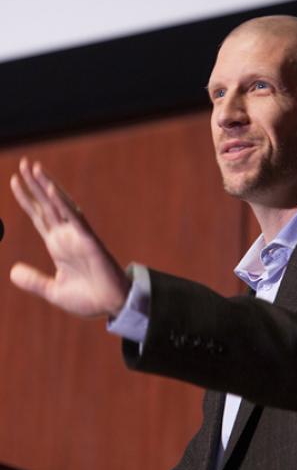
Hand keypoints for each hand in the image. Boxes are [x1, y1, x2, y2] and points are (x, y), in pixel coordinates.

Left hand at [10, 158, 130, 317]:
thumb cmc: (88, 299)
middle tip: (23, 164)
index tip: (14, 181)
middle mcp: (67, 237)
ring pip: (59, 206)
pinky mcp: (89, 242)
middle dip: (34, 185)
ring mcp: (77, 237)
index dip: (26, 199)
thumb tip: (12, 271)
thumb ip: (34, 280)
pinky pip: (74, 219)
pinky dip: (62, 204)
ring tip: (33, 168)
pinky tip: (50, 189)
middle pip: (46, 205)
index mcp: (58, 246)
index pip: (39, 217)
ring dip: (46, 186)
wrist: (111, 305)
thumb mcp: (53, 291)